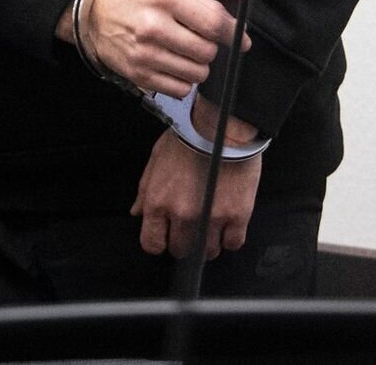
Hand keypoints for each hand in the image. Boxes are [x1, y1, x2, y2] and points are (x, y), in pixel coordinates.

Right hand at [74, 0, 237, 97]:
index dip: (232, 35)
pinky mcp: (139, 75)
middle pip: (207, 52)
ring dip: (196, 65)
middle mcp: (154, 27)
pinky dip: (182, 81)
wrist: (95, 14)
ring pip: (196, 74)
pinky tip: (171, 65)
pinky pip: (180, 89)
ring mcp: (145, 54)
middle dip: (208, 48)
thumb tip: (236, 31)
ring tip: (181, 52)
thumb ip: (204, 5)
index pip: (212, 24)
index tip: (240, 41)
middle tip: (195, 40)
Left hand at [132, 129, 261, 258]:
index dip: (159, 241)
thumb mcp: (156, 159)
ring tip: (211, 224)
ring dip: (209, 242)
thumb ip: (145, 190)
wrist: (221, 125)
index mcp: (158, 201)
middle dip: (184, 241)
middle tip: (191, 226)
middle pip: (181, 250)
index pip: (152, 244)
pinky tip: (228, 224)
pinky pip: (233, 244)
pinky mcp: (237, 216)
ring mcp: (211, 218)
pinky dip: (230, 238)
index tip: (166, 235)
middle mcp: (183, 214)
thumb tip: (138, 212)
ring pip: (208, 251)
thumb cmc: (188, 137)